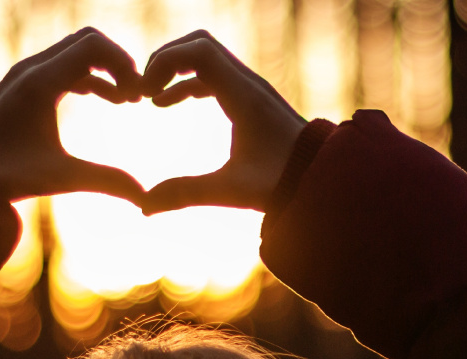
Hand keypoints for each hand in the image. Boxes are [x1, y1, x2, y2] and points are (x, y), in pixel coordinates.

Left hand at [0, 28, 145, 205]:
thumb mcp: (58, 177)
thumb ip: (105, 182)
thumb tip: (145, 198)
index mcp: (41, 81)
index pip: (94, 45)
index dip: (125, 64)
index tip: (139, 96)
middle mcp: (31, 69)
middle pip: (87, 42)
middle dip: (118, 64)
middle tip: (136, 97)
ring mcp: (23, 76)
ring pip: (74, 54)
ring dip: (103, 71)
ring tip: (124, 102)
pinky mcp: (18, 88)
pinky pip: (61, 68)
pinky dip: (86, 77)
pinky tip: (101, 102)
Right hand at [139, 30, 306, 214]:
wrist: (324, 179)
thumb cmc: (282, 184)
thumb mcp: (231, 190)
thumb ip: (186, 194)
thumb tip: (143, 207)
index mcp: (243, 96)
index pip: (198, 51)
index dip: (165, 61)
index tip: (144, 92)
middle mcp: (248, 83)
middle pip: (199, 44)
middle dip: (165, 60)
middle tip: (142, 90)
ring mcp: (250, 88)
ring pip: (205, 57)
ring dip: (174, 71)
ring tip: (149, 97)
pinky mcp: (251, 99)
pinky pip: (212, 75)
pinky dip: (186, 82)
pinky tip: (167, 104)